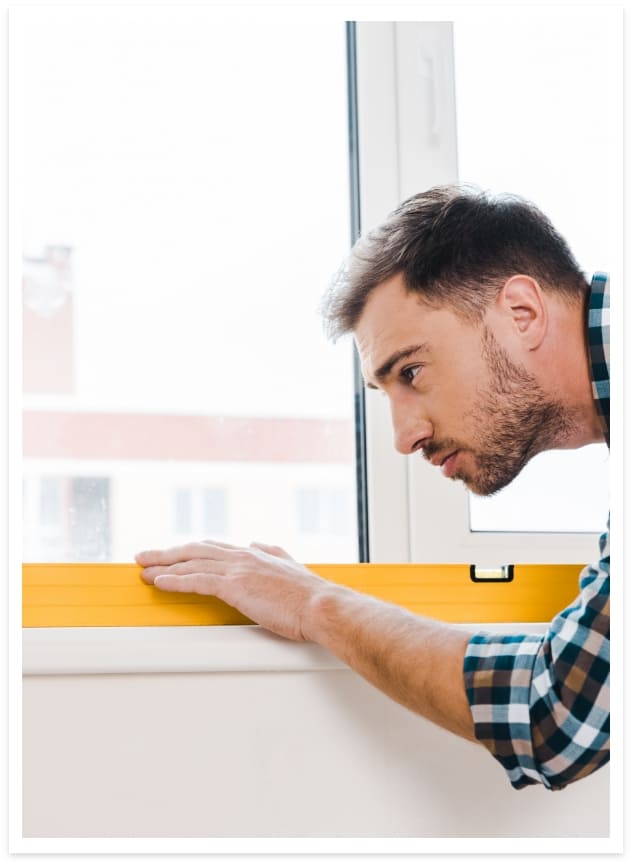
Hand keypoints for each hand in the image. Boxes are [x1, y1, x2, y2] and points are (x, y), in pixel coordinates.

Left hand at [135, 540, 332, 641]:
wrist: (319, 605)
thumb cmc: (308, 595)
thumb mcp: (290, 565)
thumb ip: (272, 553)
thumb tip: (258, 543)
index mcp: (253, 553)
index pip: (212, 547)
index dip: (190, 550)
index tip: (173, 552)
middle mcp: (242, 556)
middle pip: (194, 550)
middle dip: (166, 553)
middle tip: (144, 556)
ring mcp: (237, 570)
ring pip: (191, 564)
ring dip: (163, 567)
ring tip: (143, 571)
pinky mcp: (235, 586)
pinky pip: (197, 581)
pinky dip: (176, 581)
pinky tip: (160, 583)